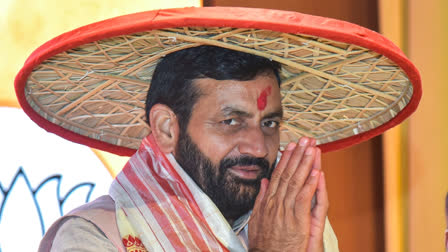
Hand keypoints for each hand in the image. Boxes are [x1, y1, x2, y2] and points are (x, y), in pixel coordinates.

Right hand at [248, 137, 327, 251]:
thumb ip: (261, 199)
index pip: (278, 175)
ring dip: (305, 164)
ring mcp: (286, 210)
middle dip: (297, 155)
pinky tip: (316, 172)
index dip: (286, 159)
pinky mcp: (297, 220)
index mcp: (268, 201)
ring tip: (312, 149)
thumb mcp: (256, 219)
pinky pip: (304, 198)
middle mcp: (276, 202)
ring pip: (296, 182)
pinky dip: (310, 184)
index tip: (291, 146)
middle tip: (305, 140)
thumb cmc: (264, 243)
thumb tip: (264, 183)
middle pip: (288, 174)